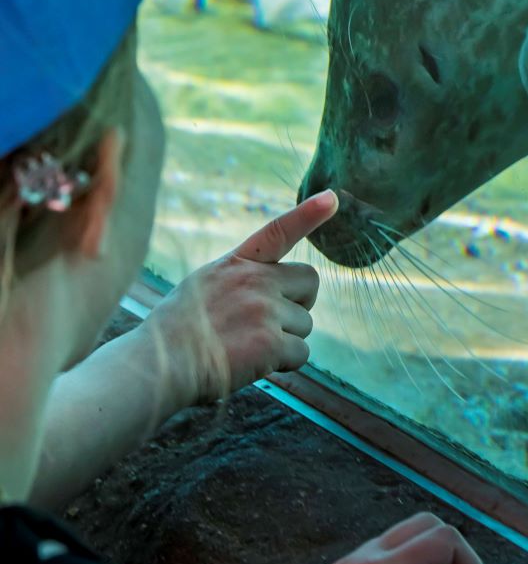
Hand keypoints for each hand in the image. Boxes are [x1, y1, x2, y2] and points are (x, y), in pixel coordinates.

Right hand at [147, 191, 338, 405]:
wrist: (158, 365)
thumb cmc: (174, 334)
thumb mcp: (202, 286)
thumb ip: (238, 279)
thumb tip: (272, 289)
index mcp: (235, 264)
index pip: (278, 231)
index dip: (307, 214)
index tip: (332, 198)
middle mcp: (254, 280)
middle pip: (310, 283)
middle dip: (301, 303)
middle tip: (273, 323)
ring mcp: (264, 309)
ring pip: (305, 324)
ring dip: (286, 341)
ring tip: (247, 348)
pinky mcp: (271, 341)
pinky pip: (301, 354)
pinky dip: (284, 364)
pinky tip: (254, 365)